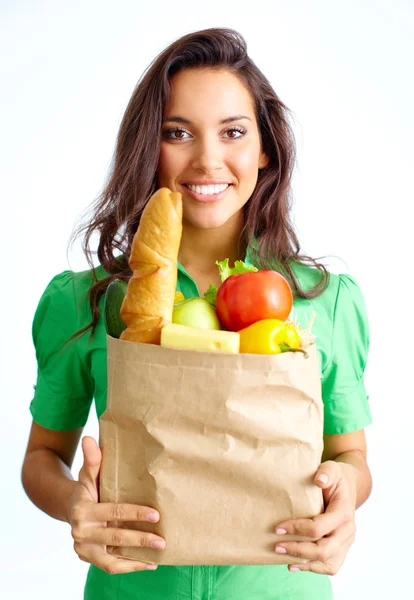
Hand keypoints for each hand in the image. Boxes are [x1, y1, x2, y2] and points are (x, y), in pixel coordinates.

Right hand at [68, 436, 165, 573]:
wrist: (69, 508)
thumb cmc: (86, 488)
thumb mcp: (88, 473)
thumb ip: (92, 459)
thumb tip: (90, 438)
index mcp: (82, 510)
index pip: (113, 512)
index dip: (135, 513)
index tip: (156, 514)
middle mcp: (80, 532)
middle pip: (114, 537)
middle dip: (140, 539)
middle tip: (162, 540)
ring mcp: (83, 548)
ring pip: (112, 558)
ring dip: (136, 558)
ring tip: (158, 555)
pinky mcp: (87, 558)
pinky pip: (109, 567)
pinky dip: (128, 567)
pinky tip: (148, 563)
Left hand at [274, 460, 357, 574]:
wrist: (349, 486)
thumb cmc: (336, 477)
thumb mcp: (332, 468)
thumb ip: (327, 472)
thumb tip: (319, 480)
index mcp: (344, 512)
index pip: (319, 527)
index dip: (297, 529)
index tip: (278, 528)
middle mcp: (348, 530)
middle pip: (323, 549)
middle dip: (298, 550)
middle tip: (276, 546)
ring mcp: (346, 542)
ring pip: (328, 563)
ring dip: (305, 563)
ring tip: (284, 559)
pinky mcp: (342, 548)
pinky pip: (331, 566)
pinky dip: (313, 568)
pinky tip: (295, 565)